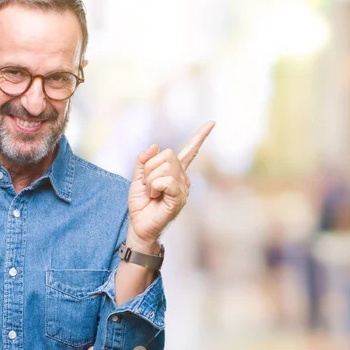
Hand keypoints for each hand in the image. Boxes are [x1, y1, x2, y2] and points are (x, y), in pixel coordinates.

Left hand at [127, 121, 214, 250]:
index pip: (189, 151)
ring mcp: (183, 189)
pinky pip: (166, 181)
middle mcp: (182, 179)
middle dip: (150, 168)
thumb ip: (144, 161)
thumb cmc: (141, 204)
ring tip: (152, 194)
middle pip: (167, 154)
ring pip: (164, 168)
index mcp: (174, 172)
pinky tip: (155, 197)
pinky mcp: (179, 199)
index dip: (200, 137)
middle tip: (148, 186)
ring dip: (150, 180)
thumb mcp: (137, 178)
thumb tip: (155, 145)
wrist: (139, 226)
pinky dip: (154, 186)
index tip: (212, 122)